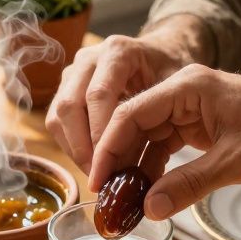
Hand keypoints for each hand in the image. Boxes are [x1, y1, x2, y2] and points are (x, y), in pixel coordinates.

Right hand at [45, 16, 210, 170]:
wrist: (167, 52)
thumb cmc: (176, 72)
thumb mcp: (182, 93)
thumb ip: (171, 126)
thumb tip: (157, 187)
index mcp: (119, 52)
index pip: (99, 95)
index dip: (100, 135)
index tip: (109, 168)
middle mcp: (90, 59)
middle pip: (69, 106)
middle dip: (83, 149)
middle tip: (101, 179)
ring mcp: (75, 73)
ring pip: (58, 117)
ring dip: (75, 151)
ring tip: (99, 177)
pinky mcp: (68, 89)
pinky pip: (59, 122)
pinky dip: (73, 147)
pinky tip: (96, 165)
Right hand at [88, 66, 240, 219]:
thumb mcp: (235, 163)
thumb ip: (188, 185)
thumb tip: (148, 210)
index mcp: (188, 85)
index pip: (129, 112)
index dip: (107, 148)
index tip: (96, 180)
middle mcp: (184, 92)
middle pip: (132, 124)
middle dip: (115, 161)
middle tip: (103, 199)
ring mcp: (192, 109)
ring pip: (147, 139)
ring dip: (133, 169)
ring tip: (119, 204)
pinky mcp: (201, 127)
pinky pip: (165, 148)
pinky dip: (154, 172)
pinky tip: (144, 197)